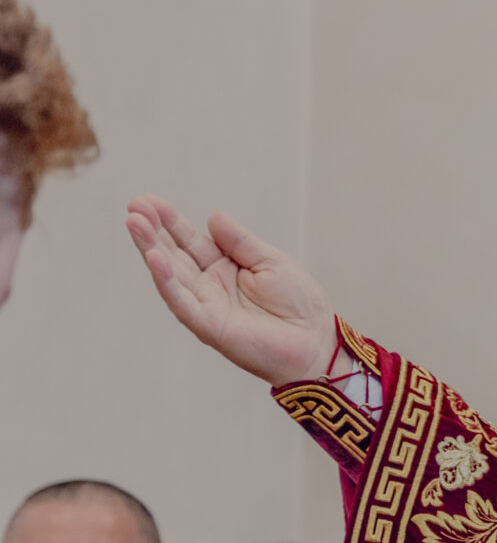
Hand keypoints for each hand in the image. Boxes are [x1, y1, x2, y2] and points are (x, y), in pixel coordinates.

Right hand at [125, 196, 335, 386]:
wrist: (316, 341)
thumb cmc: (298, 303)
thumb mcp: (271, 262)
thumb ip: (240, 242)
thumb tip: (212, 217)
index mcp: (225, 267)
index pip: (191, 241)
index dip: (170, 221)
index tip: (148, 201)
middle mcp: (209, 286)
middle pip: (174, 254)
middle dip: (152, 230)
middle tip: (132, 206)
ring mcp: (206, 306)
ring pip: (170, 275)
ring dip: (150, 248)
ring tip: (134, 223)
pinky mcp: (208, 326)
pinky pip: (182, 302)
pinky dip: (166, 281)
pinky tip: (153, 259)